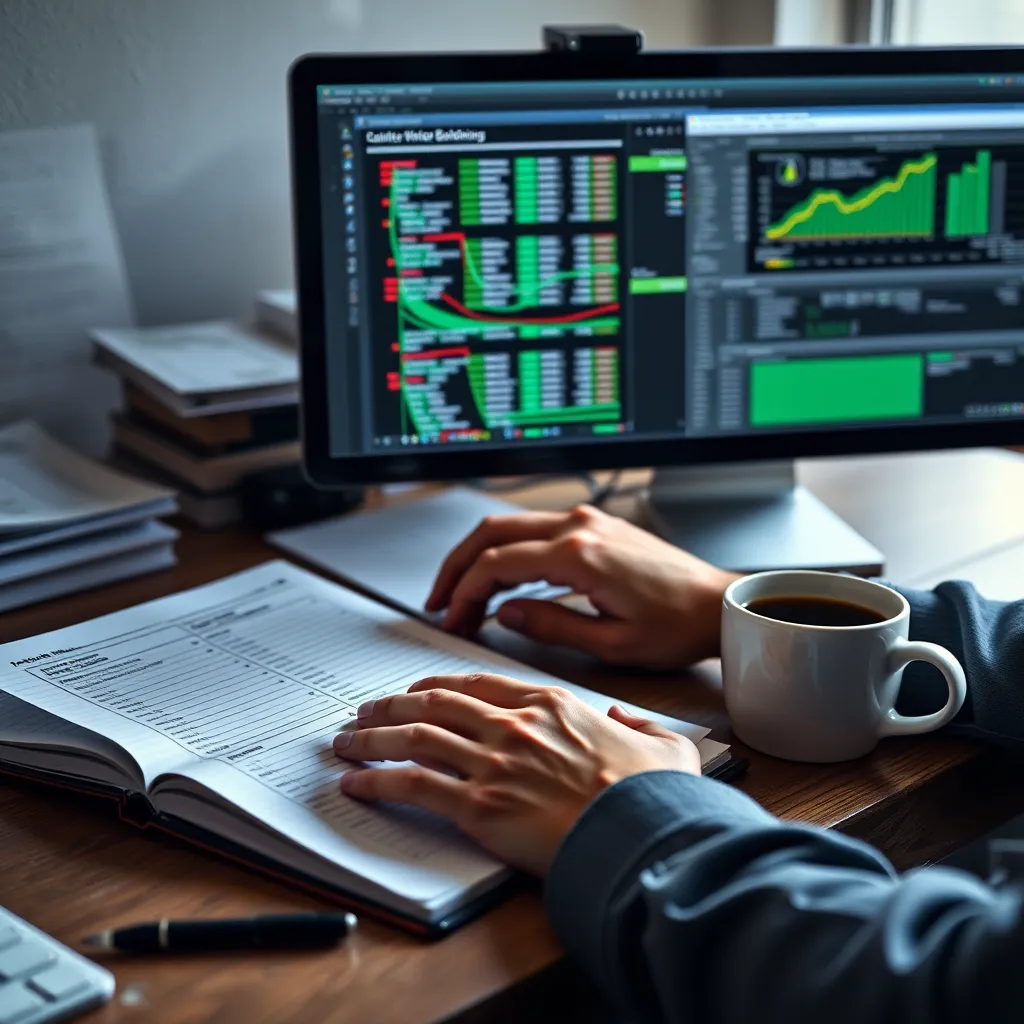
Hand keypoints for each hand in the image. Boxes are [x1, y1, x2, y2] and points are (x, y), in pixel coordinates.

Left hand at [334, 673, 700, 875]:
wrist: (644, 836)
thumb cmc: (654, 797)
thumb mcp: (665, 745)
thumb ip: (640, 723)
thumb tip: (623, 718)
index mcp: (550, 705)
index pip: (478, 684)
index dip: (437, 685)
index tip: (416, 691)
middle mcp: (513, 725)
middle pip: (434, 703)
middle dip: (392, 704)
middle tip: (365, 709)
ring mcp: (493, 763)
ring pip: (414, 737)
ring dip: (372, 737)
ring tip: (346, 740)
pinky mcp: (479, 806)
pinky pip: (413, 785)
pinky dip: (376, 781)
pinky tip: (355, 783)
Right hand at [426, 504, 738, 668]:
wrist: (717, 605)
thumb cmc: (677, 626)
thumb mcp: (610, 642)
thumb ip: (549, 625)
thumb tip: (502, 614)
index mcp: (579, 555)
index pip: (497, 563)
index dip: (464, 592)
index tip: (452, 618)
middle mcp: (579, 527)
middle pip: (492, 533)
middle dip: (457, 566)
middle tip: (439, 601)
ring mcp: (587, 521)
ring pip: (509, 525)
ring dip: (479, 555)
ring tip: (461, 592)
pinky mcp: (595, 526)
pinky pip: (534, 529)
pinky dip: (507, 550)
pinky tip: (500, 578)